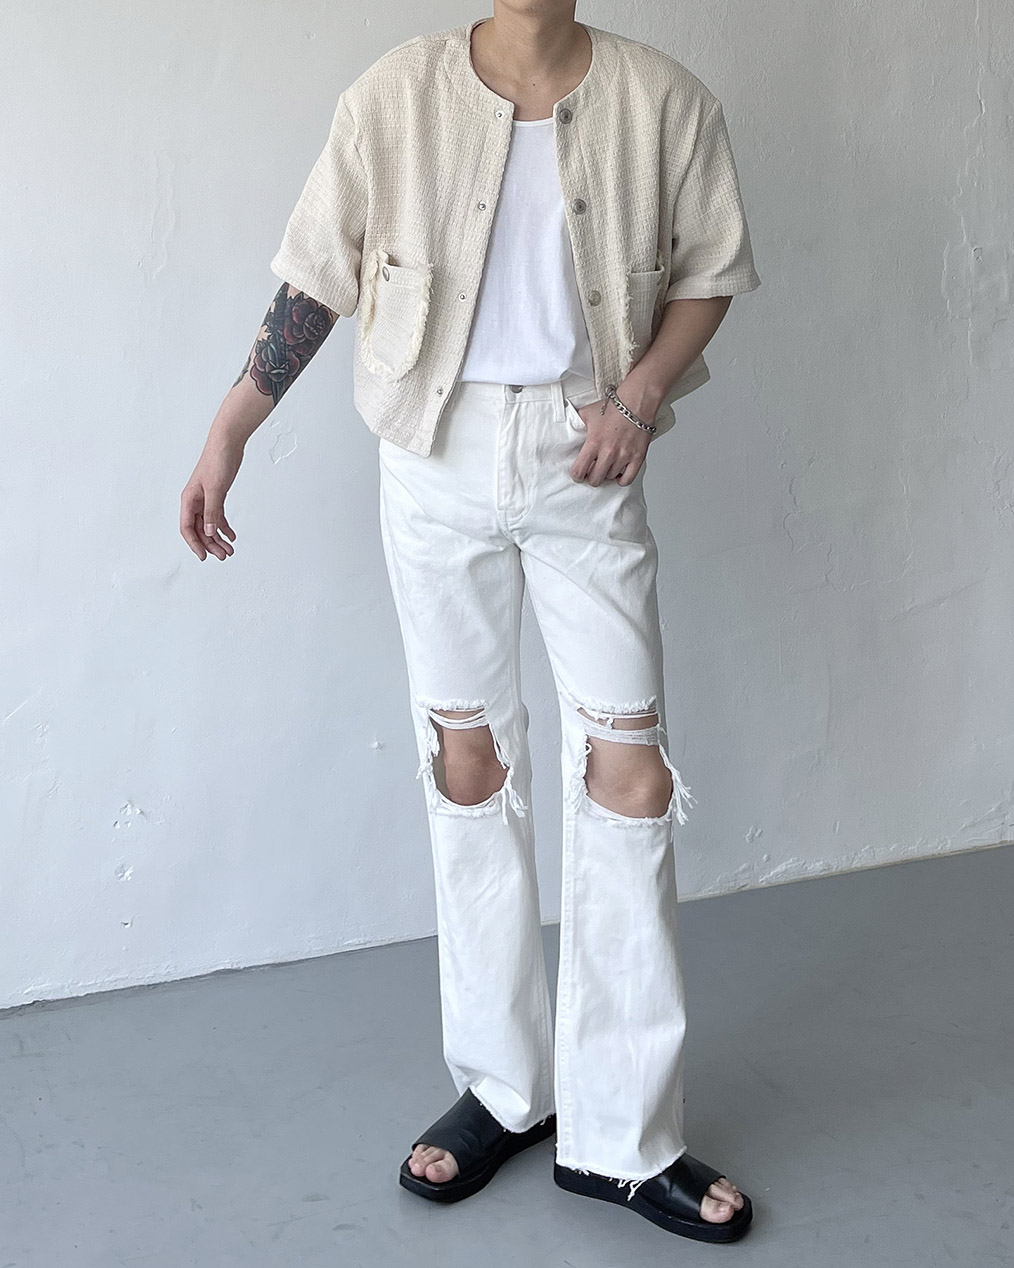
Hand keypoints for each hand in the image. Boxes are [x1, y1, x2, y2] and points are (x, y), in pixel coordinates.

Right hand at [180, 438, 242, 559]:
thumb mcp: (215, 489)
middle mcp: (195, 501)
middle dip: (211, 544)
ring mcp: (206, 499)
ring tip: (230, 550)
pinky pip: (218, 516)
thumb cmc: (217, 461)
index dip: (195, 544)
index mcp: (189, 499)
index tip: (204, 557)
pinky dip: (224, 527)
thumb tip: (209, 531)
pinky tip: (232, 536)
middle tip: (224, 556)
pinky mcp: (216, 495)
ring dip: (219, 538)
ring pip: (209, 524)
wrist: (228, 444)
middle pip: (200, 529)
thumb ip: (212, 511)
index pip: (187, 528)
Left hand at [569, 390, 653, 486]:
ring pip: (610, 478)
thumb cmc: (614, 408)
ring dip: (607, 474)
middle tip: (592, 471)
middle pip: (595, 480)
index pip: (579, 471)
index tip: (579, 473)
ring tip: (607, 466)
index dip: (577, 475)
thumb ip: (577, 424)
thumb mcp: (588, 413)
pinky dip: (622, 479)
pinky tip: (619, 473)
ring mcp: (624, 456)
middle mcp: (608, 452)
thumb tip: (569, 429)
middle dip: (591, 477)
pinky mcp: (637, 458)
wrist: (636, 403)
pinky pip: (627, 479)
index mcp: (594, 443)